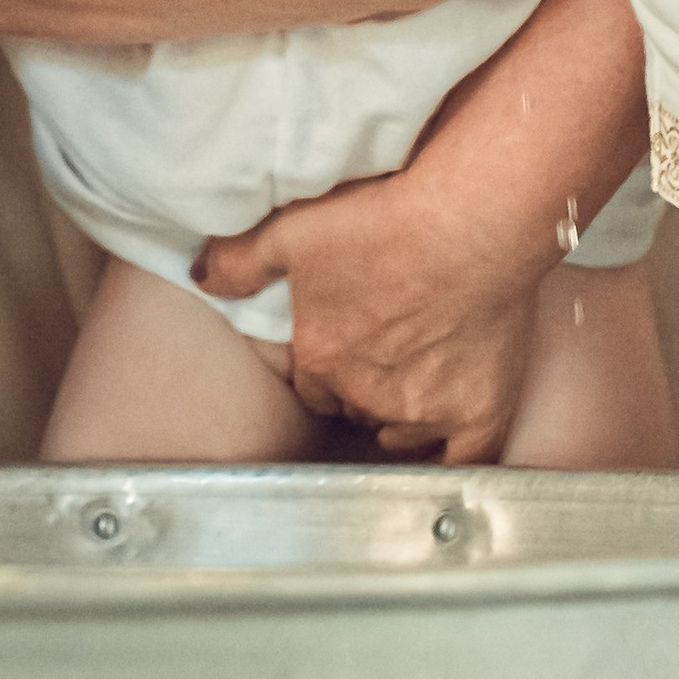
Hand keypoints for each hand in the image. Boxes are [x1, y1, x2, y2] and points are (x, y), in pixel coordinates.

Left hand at [192, 162, 541, 460]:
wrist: (467, 219)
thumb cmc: (384, 217)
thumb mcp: (291, 230)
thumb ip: (240, 262)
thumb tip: (201, 278)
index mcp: (321, 357)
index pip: (312, 385)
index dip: (326, 365)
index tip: (343, 345)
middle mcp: (367, 393)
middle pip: (356, 407)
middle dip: (364, 387)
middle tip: (387, 350)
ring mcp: (424, 409)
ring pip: (402, 432)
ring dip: (404, 413)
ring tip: (421, 377)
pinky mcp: (477, 413)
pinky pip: (463, 461)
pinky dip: (455, 459)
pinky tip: (453, 444)